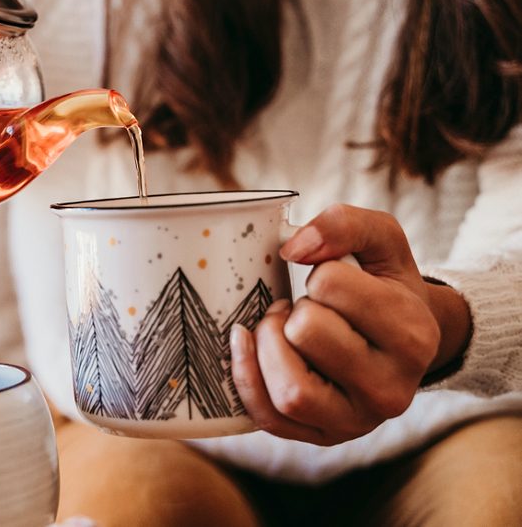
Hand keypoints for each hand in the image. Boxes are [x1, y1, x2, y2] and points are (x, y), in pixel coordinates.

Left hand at [229, 204, 470, 444]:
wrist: (402, 343)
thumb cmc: (384, 286)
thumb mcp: (382, 241)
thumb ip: (346, 224)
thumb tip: (293, 247)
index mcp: (413, 334)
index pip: (331, 284)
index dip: (320, 273)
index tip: (332, 282)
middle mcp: (393, 388)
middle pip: (307, 332)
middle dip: (293, 309)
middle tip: (302, 306)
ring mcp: (358, 421)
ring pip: (290, 389)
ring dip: (268, 345)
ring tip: (280, 328)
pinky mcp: (324, 437)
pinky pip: (269, 418)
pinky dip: (247, 377)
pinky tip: (247, 345)